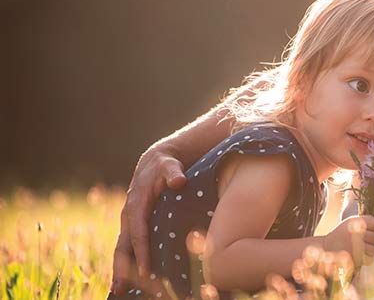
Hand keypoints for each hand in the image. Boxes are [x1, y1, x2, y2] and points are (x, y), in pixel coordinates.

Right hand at [111, 143, 186, 294]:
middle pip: (123, 246)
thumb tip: (179, 181)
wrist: (155, 162)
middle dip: (121, 268)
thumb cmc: (165, 165)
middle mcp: (129, 215)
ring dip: (121, 270)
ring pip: (122, 249)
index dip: (141, 251)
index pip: (138, 232)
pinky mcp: (133, 225)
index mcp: (136, 204)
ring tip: (119, 291)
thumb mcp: (169, 165)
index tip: (146, 270)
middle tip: (120, 290)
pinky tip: (130, 279)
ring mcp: (129, 221)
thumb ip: (173, 172)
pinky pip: (128, 246)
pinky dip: (128, 262)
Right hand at [323, 215, 373, 265]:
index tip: (368, 229)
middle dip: (373, 240)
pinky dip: (367, 259)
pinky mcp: (355, 259)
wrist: (326, 248)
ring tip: (362, 248)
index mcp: (355, 222)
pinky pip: (370, 260)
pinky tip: (360, 255)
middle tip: (365, 240)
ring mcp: (356, 247)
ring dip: (371, 250)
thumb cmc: (342, 234)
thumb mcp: (353, 223)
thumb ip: (369, 222)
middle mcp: (356, 233)